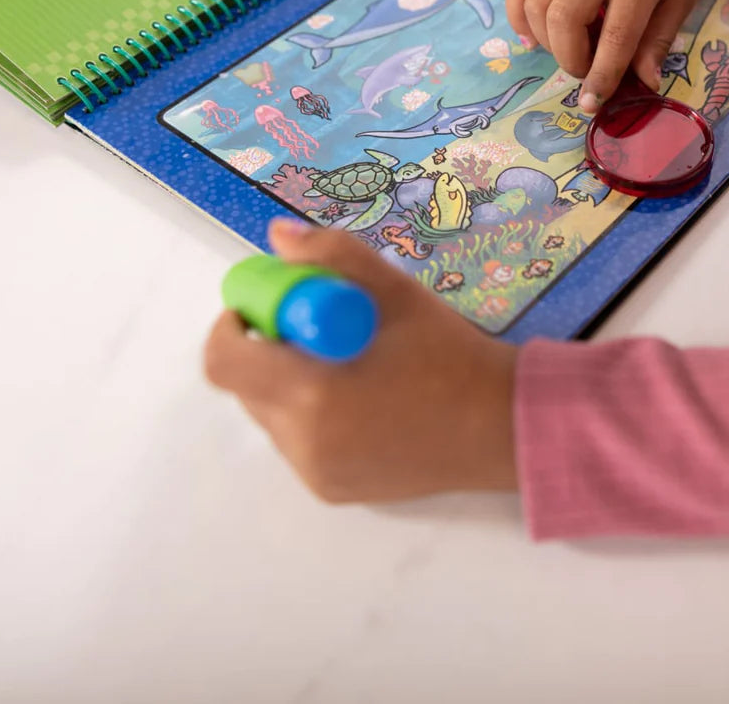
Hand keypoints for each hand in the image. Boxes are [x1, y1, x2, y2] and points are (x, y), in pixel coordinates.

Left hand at [205, 220, 517, 502]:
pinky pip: (298, 441)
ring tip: (354, 363)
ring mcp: (316, 473)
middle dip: (271, 348)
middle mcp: (303, 442)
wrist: (502, 425)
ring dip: (290, 381)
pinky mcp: (332, 490)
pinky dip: (313, 413)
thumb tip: (278, 238)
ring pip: (272, 413)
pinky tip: (364, 399)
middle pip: (248, 385)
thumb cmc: (449, 353)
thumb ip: (332, 256)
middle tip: (323, 326)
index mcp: (312, 392)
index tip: (264, 306)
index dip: (233, 326)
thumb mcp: (396, 292)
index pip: (226, 362)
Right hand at [506, 0, 728, 111]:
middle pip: (563, 17)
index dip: (602, 75)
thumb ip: (658, 40)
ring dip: (547, 41)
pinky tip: (534, 36)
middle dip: (570, 59)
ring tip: (573, 49)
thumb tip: (643, 84)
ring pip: (537, 4)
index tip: (593, 104)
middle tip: (588, 70)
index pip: (616, 33)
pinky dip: (519, 15)